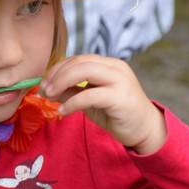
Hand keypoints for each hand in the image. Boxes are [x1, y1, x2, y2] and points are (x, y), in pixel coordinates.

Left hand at [39, 55, 166, 154]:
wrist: (145, 129)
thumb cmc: (117, 114)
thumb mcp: (90, 100)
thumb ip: (73, 91)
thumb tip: (49, 88)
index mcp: (108, 64)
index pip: (78, 59)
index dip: (57, 68)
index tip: (44, 83)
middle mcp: (115, 68)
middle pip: (79, 62)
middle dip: (56, 74)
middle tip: (43, 89)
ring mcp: (120, 80)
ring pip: (84, 71)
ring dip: (61, 82)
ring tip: (49, 96)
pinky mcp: (120, 97)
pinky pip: (90, 95)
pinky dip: (72, 102)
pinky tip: (62, 111)